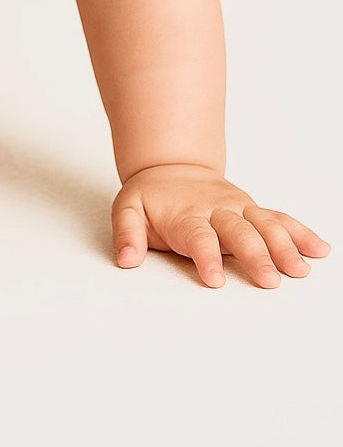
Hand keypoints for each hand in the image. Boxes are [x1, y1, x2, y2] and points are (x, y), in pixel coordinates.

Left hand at [112, 164, 330, 287]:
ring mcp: (238, 208)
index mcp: (186, 214)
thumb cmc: (151, 196)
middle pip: (239, 233)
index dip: (206, 257)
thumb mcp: (127, 207)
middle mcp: (217, 210)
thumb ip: (127, 233)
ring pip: (265, 225)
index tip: (214, 279)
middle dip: (255, 256)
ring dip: (284, 246)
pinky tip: (320, 249)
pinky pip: (279, 219)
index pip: (198, 237)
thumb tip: (126, 259)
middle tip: (268, 281)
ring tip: (299, 270)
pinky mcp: (252, 209)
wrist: (171, 165)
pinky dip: (300, 233)